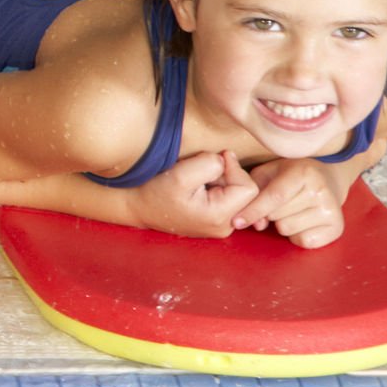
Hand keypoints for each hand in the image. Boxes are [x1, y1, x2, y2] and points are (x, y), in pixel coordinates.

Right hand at [130, 149, 257, 236]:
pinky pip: (229, 199)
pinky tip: (200, 186)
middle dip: (228, 174)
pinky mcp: (216, 220)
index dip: (234, 168)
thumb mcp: (180, 174)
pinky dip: (217, 187)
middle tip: (202, 169)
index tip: (214, 160)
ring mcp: (221, 225)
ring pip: (237, 194)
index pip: (249, 188)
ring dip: (221, 180)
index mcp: (219, 217)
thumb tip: (226, 160)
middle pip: (245, 192)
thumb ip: (209, 164)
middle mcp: (225, 226)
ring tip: (198, 179)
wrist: (138, 207)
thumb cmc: (155, 193)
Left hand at [232, 158, 347, 247]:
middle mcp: (321, 191)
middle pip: (277, 216)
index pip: (274, 196)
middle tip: (279, 203)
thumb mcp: (269, 172)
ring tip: (293, 210)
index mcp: (303, 173)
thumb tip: (257, 224)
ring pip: (287, 229)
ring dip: (282, 224)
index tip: (236, 222)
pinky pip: (303, 241)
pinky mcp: (337, 228)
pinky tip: (303, 221)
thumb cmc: (290, 175)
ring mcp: (331, 210)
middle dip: (268, 214)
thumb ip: (254, 191)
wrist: (328, 179)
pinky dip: (297, 235)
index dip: (252, 210)